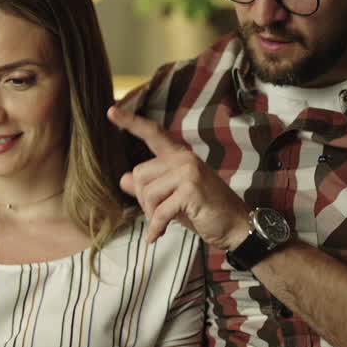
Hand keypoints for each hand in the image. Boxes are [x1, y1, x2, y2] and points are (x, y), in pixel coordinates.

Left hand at [108, 106, 249, 247]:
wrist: (236, 226)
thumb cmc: (205, 211)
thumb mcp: (173, 198)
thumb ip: (150, 187)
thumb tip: (123, 179)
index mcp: (180, 156)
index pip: (153, 134)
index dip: (130, 122)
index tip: (111, 111)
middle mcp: (184, 159)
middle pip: (140, 174)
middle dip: (143, 200)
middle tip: (157, 215)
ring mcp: (188, 172)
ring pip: (147, 193)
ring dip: (151, 215)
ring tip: (163, 224)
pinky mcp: (191, 190)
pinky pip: (160, 211)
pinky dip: (156, 227)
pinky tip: (156, 236)